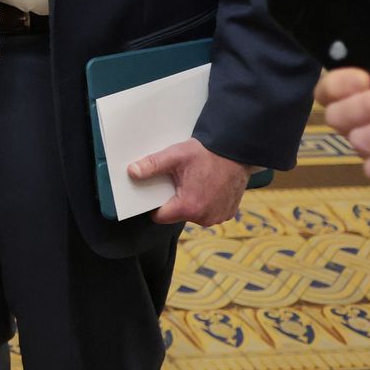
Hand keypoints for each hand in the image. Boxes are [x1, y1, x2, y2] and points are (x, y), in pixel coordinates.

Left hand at [127, 139, 250, 225]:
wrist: (237, 151)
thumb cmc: (207, 153)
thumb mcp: (175, 156)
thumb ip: (152, 165)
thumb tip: (132, 172)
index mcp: (188, 207)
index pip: (159, 217)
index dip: (154, 205)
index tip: (157, 192)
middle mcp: (205, 217)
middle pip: (176, 215)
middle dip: (174, 201)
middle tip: (178, 181)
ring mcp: (218, 217)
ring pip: (193, 214)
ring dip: (191, 203)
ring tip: (194, 182)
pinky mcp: (228, 213)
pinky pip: (208, 212)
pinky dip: (206, 202)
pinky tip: (207, 187)